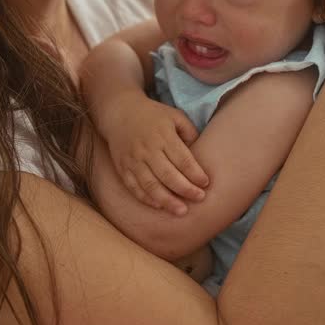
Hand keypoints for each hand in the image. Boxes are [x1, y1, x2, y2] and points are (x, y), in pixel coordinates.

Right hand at [100, 93, 208, 214]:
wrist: (119, 112)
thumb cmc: (153, 115)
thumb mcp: (175, 116)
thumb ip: (189, 133)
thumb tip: (201, 154)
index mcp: (163, 135)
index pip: (182, 159)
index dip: (195, 173)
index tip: (206, 183)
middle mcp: (147, 149)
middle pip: (168, 175)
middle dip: (185, 189)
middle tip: (200, 199)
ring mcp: (133, 160)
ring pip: (150, 185)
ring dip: (167, 200)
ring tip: (181, 211)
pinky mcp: (122, 168)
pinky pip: (134, 187)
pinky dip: (146, 198)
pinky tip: (159, 206)